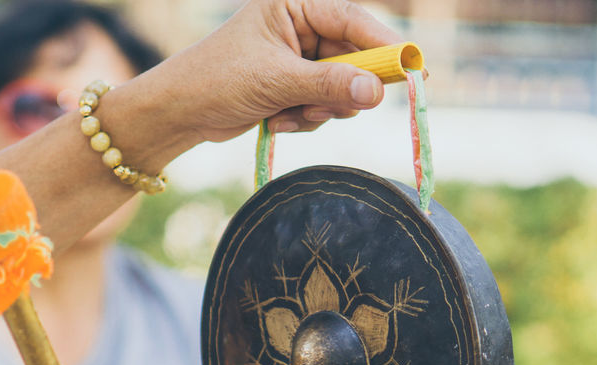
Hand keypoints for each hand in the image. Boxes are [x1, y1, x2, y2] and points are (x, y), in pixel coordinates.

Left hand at [135, 0, 402, 143]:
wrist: (180, 112)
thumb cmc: (218, 80)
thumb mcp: (276, 81)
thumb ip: (329, 84)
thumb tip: (377, 92)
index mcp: (295, 5)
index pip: (353, 20)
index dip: (386, 46)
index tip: (415, 70)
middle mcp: (301, 27)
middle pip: (354, 59)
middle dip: (341, 91)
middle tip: (331, 109)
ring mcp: (299, 59)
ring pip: (341, 89)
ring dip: (319, 111)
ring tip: (286, 114)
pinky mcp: (295, 87)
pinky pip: (323, 107)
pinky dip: (304, 120)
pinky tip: (274, 121)